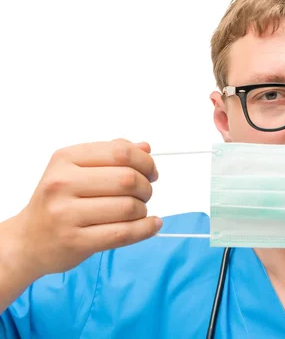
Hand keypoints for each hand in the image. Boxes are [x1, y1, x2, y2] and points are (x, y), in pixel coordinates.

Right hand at [9, 139, 162, 278]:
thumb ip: (111, 155)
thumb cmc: (58, 202)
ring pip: (128, 207)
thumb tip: (145, 147)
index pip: (120, 152)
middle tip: (144, 194)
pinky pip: (123, 233)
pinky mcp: (75, 241)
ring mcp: (66, 214)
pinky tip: (151, 225)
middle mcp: (62, 183)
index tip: (151, 172)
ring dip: (143, 209)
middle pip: (127, 179)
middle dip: (146, 187)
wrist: (29, 240)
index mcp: (66, 159)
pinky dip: (146, 229)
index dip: (145, 161)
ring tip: (138, 211)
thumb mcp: (76, 169)